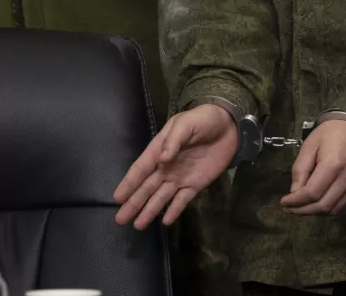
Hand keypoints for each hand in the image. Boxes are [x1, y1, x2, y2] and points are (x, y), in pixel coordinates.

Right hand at [113, 104, 237, 229]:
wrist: (228, 126)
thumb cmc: (202, 120)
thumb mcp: (185, 124)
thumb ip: (173, 141)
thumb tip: (162, 159)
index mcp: (159, 150)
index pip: (141, 169)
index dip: (129, 183)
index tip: (117, 198)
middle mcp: (166, 167)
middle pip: (147, 188)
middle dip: (134, 203)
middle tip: (120, 219)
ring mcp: (180, 177)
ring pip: (161, 197)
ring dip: (149, 210)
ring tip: (138, 226)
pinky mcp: (195, 184)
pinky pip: (182, 200)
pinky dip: (174, 210)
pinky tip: (165, 222)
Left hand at [280, 120, 345, 215]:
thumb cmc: (330, 133)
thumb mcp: (309, 146)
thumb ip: (300, 170)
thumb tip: (295, 193)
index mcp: (334, 164)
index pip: (312, 193)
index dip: (296, 202)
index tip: (284, 203)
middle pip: (323, 206)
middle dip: (303, 211)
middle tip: (290, 209)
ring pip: (334, 210)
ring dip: (315, 212)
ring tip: (302, 208)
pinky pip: (344, 207)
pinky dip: (329, 210)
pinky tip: (317, 204)